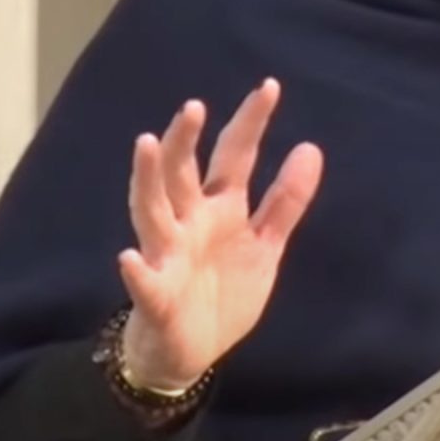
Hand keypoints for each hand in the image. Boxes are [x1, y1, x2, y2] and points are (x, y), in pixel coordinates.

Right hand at [116, 79, 323, 389]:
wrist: (187, 353)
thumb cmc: (221, 292)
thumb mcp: (264, 245)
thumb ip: (286, 201)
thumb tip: (310, 148)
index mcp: (219, 210)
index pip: (234, 157)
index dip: (250, 124)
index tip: (269, 87)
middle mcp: (187, 224)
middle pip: (183, 173)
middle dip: (185, 140)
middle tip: (194, 106)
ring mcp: (168, 256)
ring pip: (151, 211)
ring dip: (148, 179)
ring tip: (147, 145)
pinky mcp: (156, 297)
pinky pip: (144, 282)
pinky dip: (136, 271)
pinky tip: (129, 258)